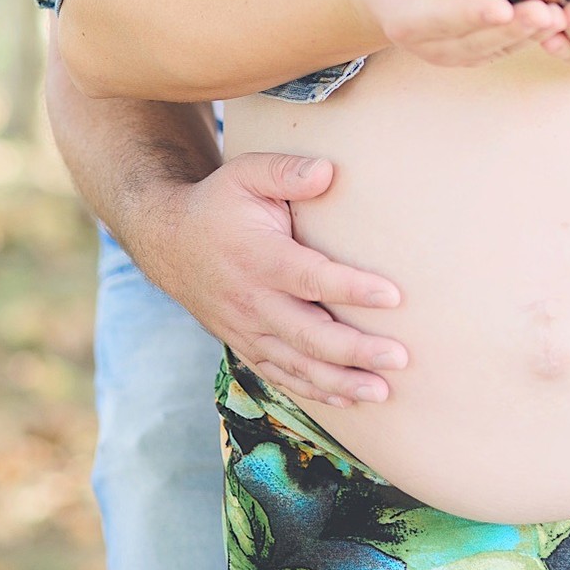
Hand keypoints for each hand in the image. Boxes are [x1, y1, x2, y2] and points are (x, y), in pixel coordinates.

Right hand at [132, 150, 411, 407]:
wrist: (169, 241)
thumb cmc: (219, 203)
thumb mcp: (246, 174)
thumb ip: (286, 171)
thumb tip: (328, 170)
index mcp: (259, 258)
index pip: (310, 278)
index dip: (351, 289)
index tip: (393, 296)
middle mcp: (252, 301)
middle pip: (308, 334)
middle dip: (355, 350)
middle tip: (400, 358)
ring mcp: (247, 329)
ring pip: (297, 364)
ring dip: (341, 381)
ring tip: (384, 392)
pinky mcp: (245, 344)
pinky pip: (281, 375)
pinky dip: (314, 391)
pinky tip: (348, 398)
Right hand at [350, 0, 565, 66]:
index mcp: (406, 19)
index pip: (441, 18)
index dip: (472, 14)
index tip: (503, 8)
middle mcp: (432, 45)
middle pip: (477, 40)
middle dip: (514, 28)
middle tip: (547, 10)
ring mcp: (456, 53)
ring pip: (497, 48)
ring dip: (530, 35)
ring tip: (561, 15)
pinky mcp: (477, 51)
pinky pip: (507, 46)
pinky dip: (534, 36)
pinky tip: (560, 20)